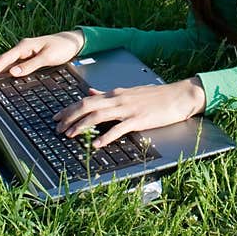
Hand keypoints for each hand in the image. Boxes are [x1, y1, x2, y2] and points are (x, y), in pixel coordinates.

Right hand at [0, 30, 84, 82]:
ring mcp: (23, 53)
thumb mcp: (48, 57)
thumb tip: (13, 73)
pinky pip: (11, 64)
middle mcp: (21, 48)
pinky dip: (2, 70)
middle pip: (0, 60)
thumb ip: (31, 65)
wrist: (73, 41)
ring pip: (4, 62)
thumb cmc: (62, 47)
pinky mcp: (27, 57)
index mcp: (24, 46)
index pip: (5, 60)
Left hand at [53, 77, 206, 147]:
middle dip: (69, 117)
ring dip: (82, 125)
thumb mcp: (130, 92)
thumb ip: (109, 94)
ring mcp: (129, 109)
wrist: (180, 95)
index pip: (86, 99)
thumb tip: (91, 92)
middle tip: (57, 128)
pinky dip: (106, 136)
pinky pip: (119, 128)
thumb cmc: (157, 96)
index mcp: (116, 93)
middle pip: (87, 105)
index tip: (56, 117)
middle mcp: (119, 99)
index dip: (69, 109)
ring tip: (70, 135)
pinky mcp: (139, 119)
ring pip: (98, 115)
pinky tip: (97, 144)